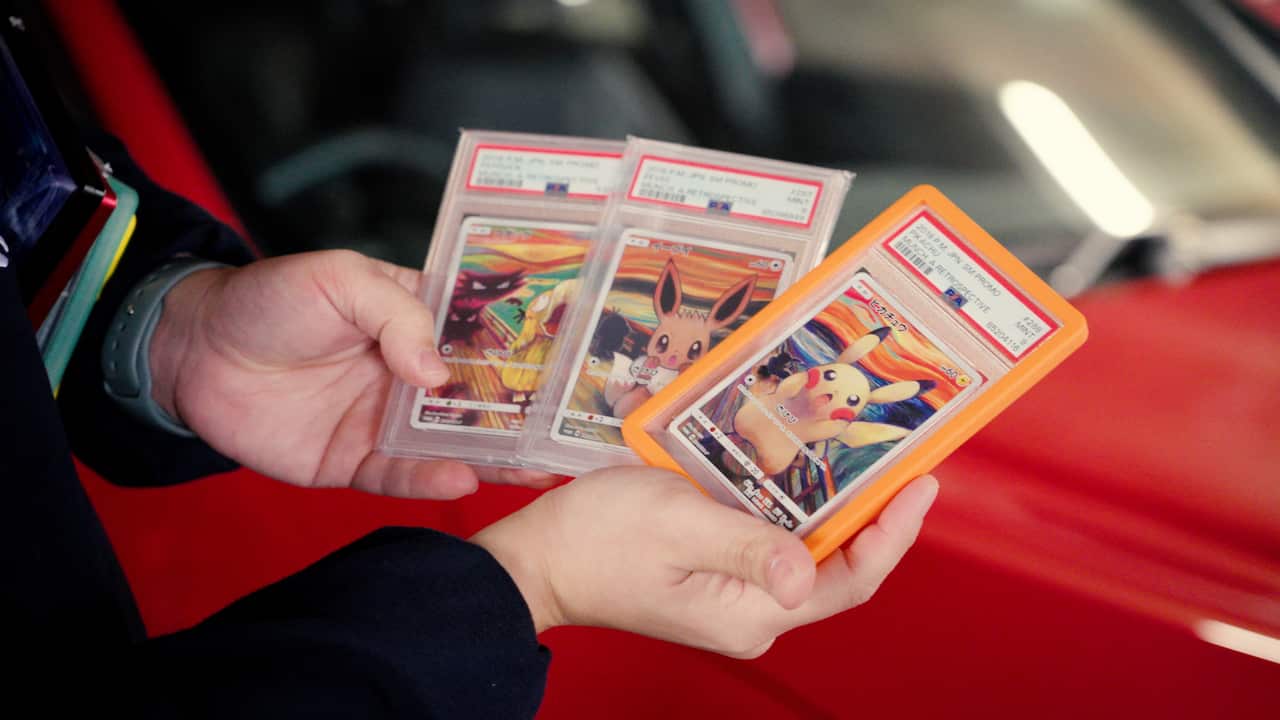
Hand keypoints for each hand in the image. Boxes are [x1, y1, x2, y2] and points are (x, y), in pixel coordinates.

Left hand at [148, 250, 556, 497]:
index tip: (573, 361)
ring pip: (452, 443)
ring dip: (496, 457)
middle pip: (480, 396)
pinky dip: (431, 481)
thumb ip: (394, 314)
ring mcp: (388, 421)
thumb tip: (437, 374)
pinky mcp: (357, 462)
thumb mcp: (339, 279)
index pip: (483, 333)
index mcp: (417, 321)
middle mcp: (412, 375)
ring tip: (538, 466)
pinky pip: (400, 477)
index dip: (526, 346)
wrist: (192, 353)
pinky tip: (463, 480)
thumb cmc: (268, 299)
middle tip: (573, 429)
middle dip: (526, 412)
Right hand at [472, 468, 938, 656]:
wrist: (536, 561)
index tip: (920, 483)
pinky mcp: (715, 578)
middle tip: (898, 460)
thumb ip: (746, 543)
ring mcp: (732, 599)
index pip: (848, 580)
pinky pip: (773, 545)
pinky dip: (794, 510)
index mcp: (750, 611)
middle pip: (835, 568)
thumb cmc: (596, 540)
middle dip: (872, 517)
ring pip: (806, 554)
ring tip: (861, 461)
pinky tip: (800, 475)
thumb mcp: (676, 525)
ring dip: (834, 510)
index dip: (891, 534)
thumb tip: (804, 573)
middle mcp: (750, 614)